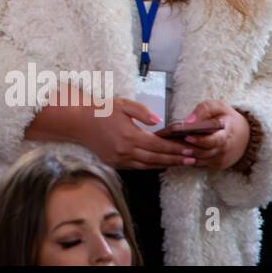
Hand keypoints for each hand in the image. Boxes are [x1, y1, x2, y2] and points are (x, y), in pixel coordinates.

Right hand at [74, 97, 195, 169]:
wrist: (79, 121)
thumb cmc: (102, 110)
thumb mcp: (124, 105)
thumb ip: (143, 112)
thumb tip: (158, 122)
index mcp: (130, 136)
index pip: (159, 145)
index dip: (175, 149)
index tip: (189, 150)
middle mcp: (126, 151)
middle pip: (157, 158)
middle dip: (176, 160)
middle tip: (192, 160)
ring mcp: (120, 159)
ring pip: (148, 166)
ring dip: (165, 165)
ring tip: (180, 164)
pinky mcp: (115, 163)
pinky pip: (137, 167)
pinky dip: (151, 166)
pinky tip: (159, 164)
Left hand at [178, 100, 249, 171]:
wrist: (245, 135)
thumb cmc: (228, 119)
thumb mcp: (219, 107)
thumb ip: (204, 109)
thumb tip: (189, 120)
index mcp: (226, 134)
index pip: (214, 141)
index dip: (200, 140)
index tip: (187, 136)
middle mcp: (224, 150)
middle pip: (203, 153)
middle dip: (187, 148)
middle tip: (171, 143)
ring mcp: (220, 160)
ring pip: (199, 160)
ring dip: (185, 154)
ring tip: (170, 146)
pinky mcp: (216, 165)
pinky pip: (199, 164)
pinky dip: (188, 158)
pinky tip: (177, 151)